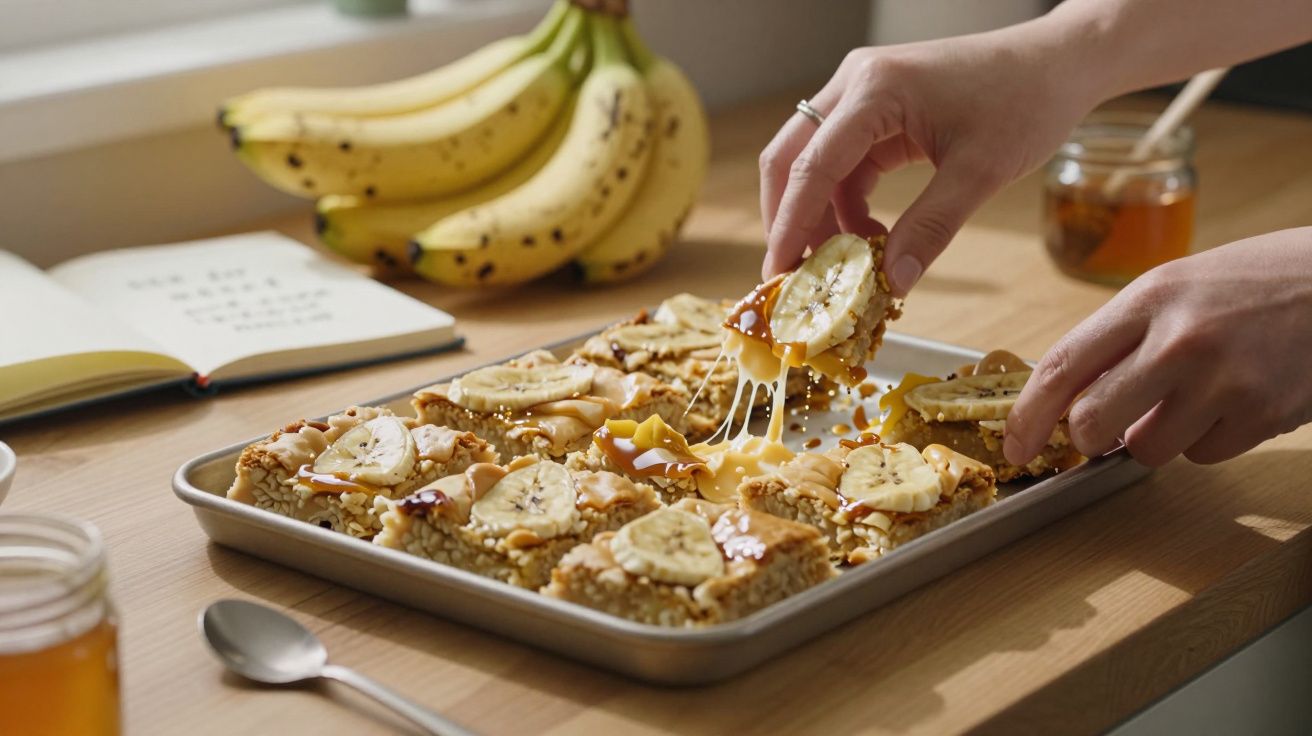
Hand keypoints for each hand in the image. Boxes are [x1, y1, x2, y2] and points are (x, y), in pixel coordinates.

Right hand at [757, 16, 1106, 291]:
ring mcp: (864, 95)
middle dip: (789, 220)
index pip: (811, 165)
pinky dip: (848, 206)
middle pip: (791, 158)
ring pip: (814, 165)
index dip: (790, 224)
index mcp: (875, 89)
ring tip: (847, 266)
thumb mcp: (981, 173)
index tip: (778, 273)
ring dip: (822, 218)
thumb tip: (892, 283)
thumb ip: (930, 228)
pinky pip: (844, 165)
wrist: (1061, 63)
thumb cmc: (1027, 101)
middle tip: (795, 277)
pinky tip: (872, 238)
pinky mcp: (878, 111)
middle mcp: (857, 84)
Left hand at [1006, 228, 1311, 466]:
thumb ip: (1123, 339)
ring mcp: (1223, 380)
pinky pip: (1203, 455)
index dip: (1027, 415)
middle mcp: (1180, 339)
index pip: (1062, 365)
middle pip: (1092, 422)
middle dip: (1089, 437)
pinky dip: (1209, 439)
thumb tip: (1076, 401)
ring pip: (1147, 450)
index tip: (1013, 444)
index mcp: (1149, 298)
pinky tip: (1234, 400)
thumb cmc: (1255, 282)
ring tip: (1192, 396)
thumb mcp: (1177, 286)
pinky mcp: (1262, 414)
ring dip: (1157, 437)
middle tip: (1107, 427)